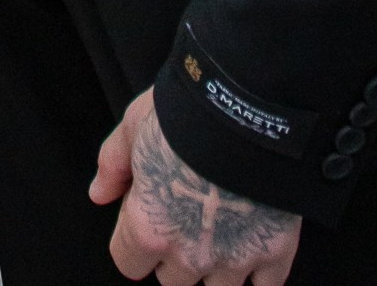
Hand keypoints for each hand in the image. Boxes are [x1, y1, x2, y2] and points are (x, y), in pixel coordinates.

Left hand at [91, 90, 301, 285]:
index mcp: (149, 230)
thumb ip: (113, 164)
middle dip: (177, 253)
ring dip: (217, 265)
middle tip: (187, 215)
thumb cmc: (185, 114)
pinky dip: (260, 270)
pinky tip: (255, 239)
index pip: (129, 262)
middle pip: (174, 280)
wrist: (249, 108)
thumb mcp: (134, 124)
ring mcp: (235, 259)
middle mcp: (189, 256)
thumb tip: (100, 193)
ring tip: (223, 226)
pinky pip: (266, 285)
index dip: (136, 235)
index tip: (150, 212)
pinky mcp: (276, 253)